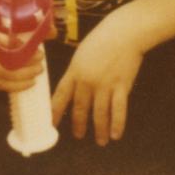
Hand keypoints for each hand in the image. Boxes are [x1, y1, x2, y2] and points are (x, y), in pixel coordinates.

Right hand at [0, 21, 49, 92]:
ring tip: (37, 72)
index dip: (21, 47)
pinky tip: (29, 83)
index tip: (37, 49)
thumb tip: (53, 32)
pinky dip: (16, 86)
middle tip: (41, 64)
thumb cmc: (3, 33)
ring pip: (1, 74)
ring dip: (22, 76)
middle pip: (2, 59)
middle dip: (24, 64)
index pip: (3, 40)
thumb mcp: (14, 26)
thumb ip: (33, 27)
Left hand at [51, 9, 145, 145]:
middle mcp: (87, 81)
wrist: (123, 33)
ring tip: (100, 141)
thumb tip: (73, 86)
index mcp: (74, 72)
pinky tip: (116, 135)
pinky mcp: (121, 86)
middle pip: (80, 108)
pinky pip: (118, 110)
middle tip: (78, 136)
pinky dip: (117, 124)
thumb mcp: (81, 54)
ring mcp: (104, 85)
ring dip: (100, 129)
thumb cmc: (101, 40)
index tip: (51, 123)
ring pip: (100, 113)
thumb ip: (76, 71)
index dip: (55, 111)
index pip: (61, 95)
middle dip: (79, 124)